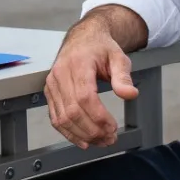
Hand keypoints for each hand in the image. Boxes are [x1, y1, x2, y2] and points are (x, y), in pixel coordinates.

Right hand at [45, 22, 135, 147]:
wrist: (83, 38)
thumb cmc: (101, 48)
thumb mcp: (118, 57)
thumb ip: (123, 77)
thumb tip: (130, 94)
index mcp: (78, 64)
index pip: (84, 97)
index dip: (98, 117)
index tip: (112, 127)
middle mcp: (60, 74)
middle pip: (72, 111)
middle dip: (92, 130)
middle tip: (110, 139)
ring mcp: (52, 84)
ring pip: (62, 118)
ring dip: (82, 135)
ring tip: (101, 141)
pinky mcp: (49, 93)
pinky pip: (55, 118)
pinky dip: (68, 133)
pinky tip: (83, 141)